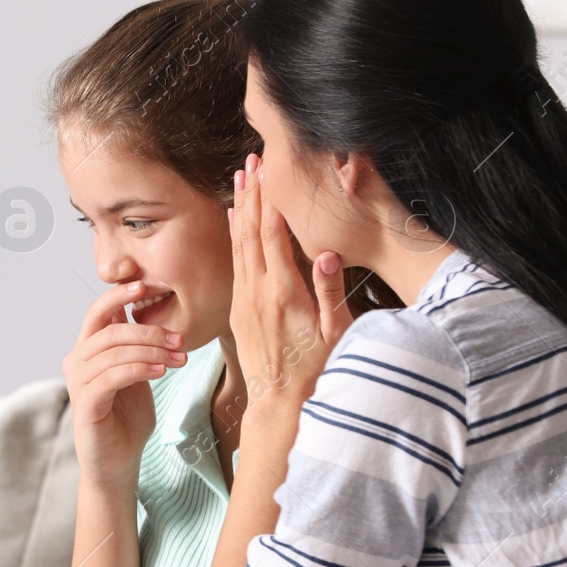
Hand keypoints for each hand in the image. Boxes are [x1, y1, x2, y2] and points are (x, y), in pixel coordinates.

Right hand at [62, 279, 185, 487]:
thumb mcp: (137, 375)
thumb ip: (138, 348)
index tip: (145, 285)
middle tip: (180, 340)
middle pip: (110, 329)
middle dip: (149, 330)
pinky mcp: (84, 403)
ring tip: (178, 359)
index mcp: (88, 351)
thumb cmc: (128, 419)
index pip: (98, 312)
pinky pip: (113, 376)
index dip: (119, 295)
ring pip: (114, 351)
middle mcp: (76, 362)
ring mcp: (77, 382)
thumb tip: (153, 314)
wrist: (118, 462)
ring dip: (151, 351)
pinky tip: (161, 371)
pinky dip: (140, 369)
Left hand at [229, 152, 351, 422]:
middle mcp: (257, 293)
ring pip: (238, 246)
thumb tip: (325, 253)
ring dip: (239, 210)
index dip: (269, 199)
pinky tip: (232, 221)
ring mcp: (245, 301)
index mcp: (282, 293)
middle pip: (249, 233)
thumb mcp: (335, 333)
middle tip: (250, 162)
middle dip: (250, 195)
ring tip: (240, 180)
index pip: (272, 235)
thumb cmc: (317, 371)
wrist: (282, 405)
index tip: (269, 170)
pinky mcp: (239, 311)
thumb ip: (329, 291)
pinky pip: (235, 265)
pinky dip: (234, 238)